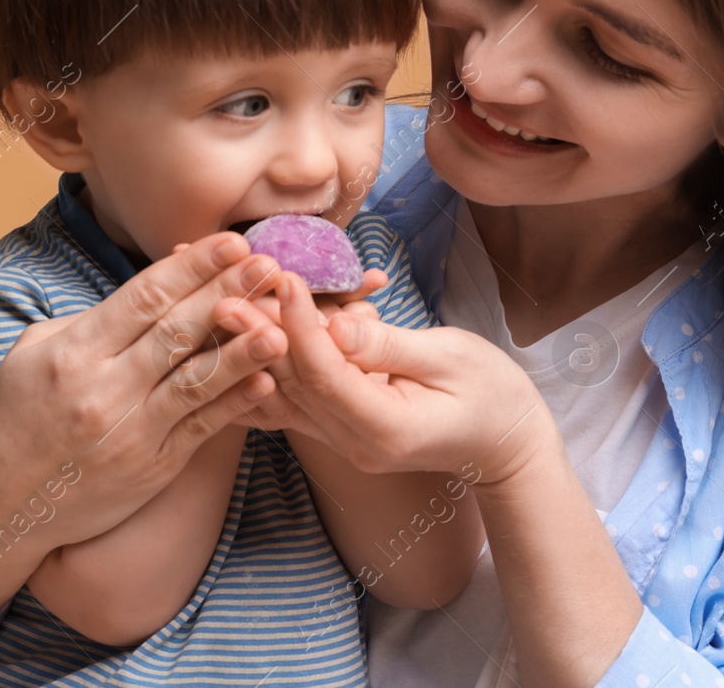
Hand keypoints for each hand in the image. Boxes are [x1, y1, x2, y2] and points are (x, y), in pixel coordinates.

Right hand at [0, 232, 289, 551]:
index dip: (192, 267)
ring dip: (243, 351)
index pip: (144, 298)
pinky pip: (200, 429)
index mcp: (74, 352)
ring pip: (196, 383)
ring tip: (283, 324)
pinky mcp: (151, 468)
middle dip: (227, 293)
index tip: (231, 242)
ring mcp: (130, 433)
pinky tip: (266, 381)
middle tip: (269, 264)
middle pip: (177, 332)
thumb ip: (91, 322)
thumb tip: (149, 292)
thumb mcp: (33, 353)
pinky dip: (234, 404)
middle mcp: (104, 390)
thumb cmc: (14, 416)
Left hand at [212, 271, 554, 484]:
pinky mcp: (339, 429)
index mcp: (385, 428)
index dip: (300, 324)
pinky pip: (291, 401)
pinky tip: (229, 344)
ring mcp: (343, 441)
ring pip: (283, 392)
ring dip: (250, 344)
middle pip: (293, 383)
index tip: (282, 277)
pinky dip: (262, 368)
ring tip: (217, 301)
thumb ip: (390, 344)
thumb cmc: (492, 395)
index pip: (326, 373)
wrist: (506, 445)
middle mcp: (353, 443)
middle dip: (257, 330)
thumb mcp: (451, 358)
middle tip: (224, 284)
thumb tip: (339, 323)